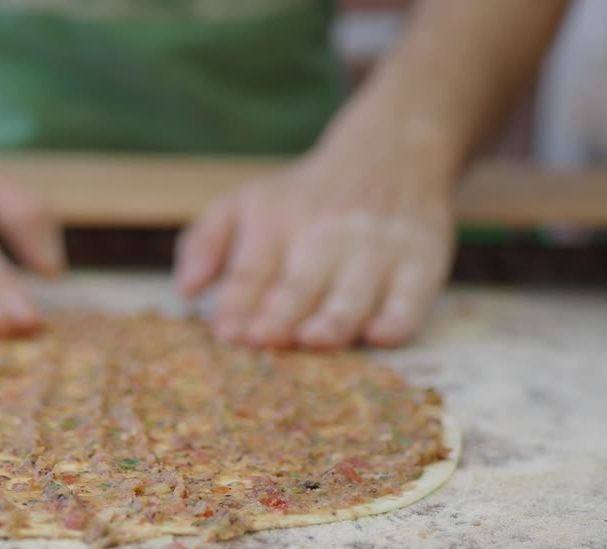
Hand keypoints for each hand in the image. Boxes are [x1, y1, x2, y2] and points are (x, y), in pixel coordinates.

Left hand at [174, 138, 455, 348]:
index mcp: (275, 224)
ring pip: (353, 294)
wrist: (392, 151)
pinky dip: (398, 317)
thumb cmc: (303, 197)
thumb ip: (205, 242)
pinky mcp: (421, 264)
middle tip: (262, 339)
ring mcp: (375, 251)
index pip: (252, 270)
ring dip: (333, 319)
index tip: (227, 332)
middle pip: (300, 284)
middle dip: (280, 313)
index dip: (239, 302)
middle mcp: (324, 237)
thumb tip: (186, 292)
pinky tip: (380, 335)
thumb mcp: (245, 201)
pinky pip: (412, 297)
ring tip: (313, 339)